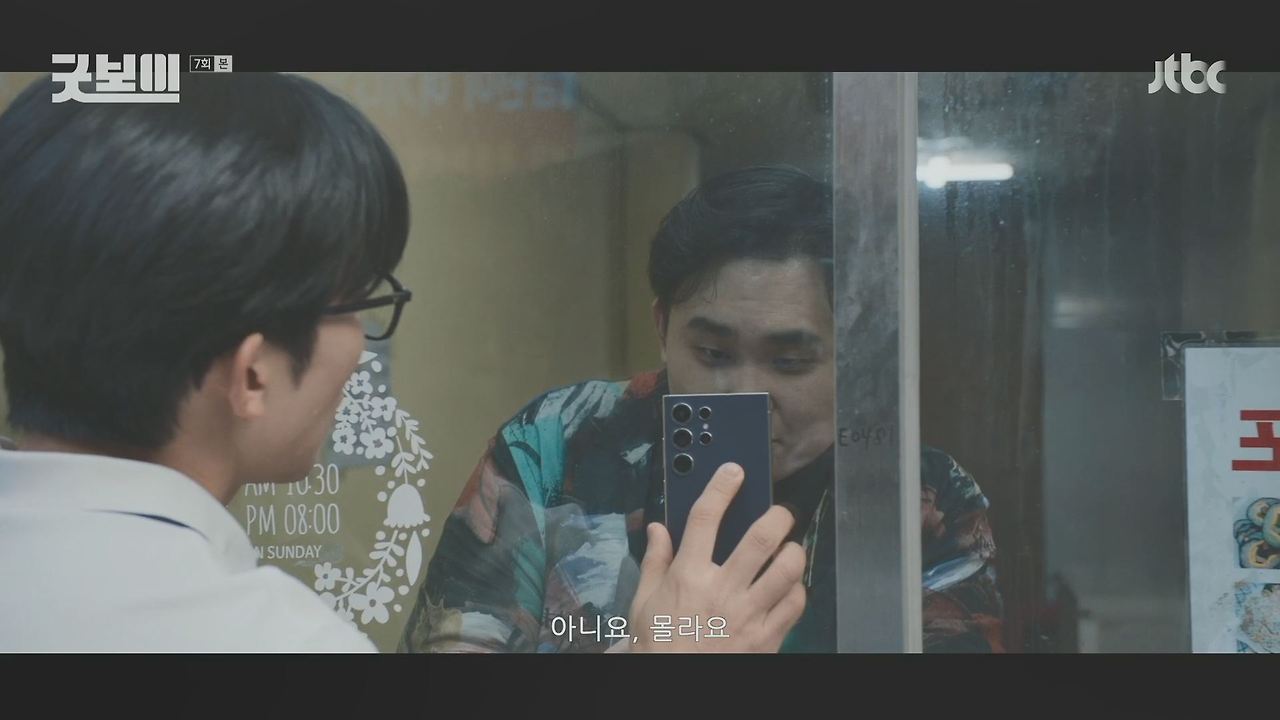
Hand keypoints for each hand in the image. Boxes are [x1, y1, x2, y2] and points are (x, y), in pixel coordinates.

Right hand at [626, 462, 806, 652]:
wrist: (672, 686)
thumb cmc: (658, 647)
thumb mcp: (644, 602)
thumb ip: (655, 562)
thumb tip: (657, 529)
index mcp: (688, 576)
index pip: (706, 518)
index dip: (721, 487)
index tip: (734, 472)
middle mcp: (721, 590)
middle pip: (760, 538)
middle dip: (777, 516)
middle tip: (780, 513)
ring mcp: (748, 614)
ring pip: (787, 569)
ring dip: (794, 551)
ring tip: (791, 548)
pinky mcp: (767, 638)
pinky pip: (795, 605)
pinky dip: (797, 590)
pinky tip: (789, 587)